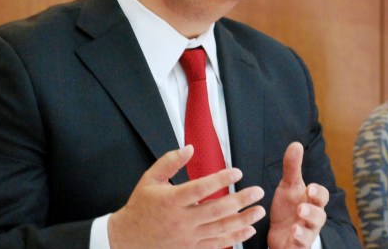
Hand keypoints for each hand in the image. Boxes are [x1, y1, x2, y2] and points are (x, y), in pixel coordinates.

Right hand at [108, 145, 265, 248]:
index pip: (200, 188)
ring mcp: (187, 237)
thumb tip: (190, 148)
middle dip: (240, 201)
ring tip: (259, 211)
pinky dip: (234, 238)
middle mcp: (181, 220)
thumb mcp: (150, 179)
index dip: (220, 179)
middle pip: (216, 210)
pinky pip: (216, 244)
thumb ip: (170, 161)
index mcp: (171, 200)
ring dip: (243, 220)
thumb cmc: (141, 206)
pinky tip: (248, 230)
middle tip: (258, 192)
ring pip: (220, 229)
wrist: (127, 239)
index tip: (237, 172)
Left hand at [267, 142, 328, 248]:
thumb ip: (292, 167)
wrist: (280, 233)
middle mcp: (312, 218)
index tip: (310, 188)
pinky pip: (301, 246)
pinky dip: (298, 242)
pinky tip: (291, 236)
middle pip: (320, 216)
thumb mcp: (288, 186)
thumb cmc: (288, 207)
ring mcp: (306, 234)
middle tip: (301, 207)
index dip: (318, 192)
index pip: (322, 196)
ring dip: (304, 229)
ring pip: (311, 233)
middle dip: (312, 212)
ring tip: (295, 225)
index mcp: (312, 202)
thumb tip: (296, 144)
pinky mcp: (298, 246)